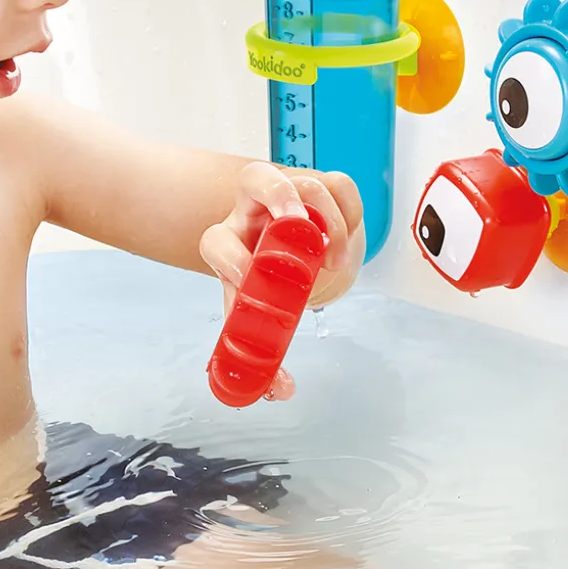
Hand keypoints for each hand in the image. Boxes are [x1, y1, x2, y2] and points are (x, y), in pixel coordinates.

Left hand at [199, 161, 364, 399]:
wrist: (284, 257)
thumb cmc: (265, 285)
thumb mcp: (257, 317)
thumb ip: (265, 352)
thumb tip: (281, 390)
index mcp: (227, 243)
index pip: (216, 241)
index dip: (231, 258)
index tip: (251, 282)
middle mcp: (252, 212)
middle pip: (255, 178)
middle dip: (280, 197)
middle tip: (300, 229)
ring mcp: (287, 195)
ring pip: (304, 181)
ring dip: (327, 217)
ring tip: (336, 258)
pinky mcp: (319, 189)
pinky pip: (336, 183)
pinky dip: (349, 208)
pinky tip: (350, 234)